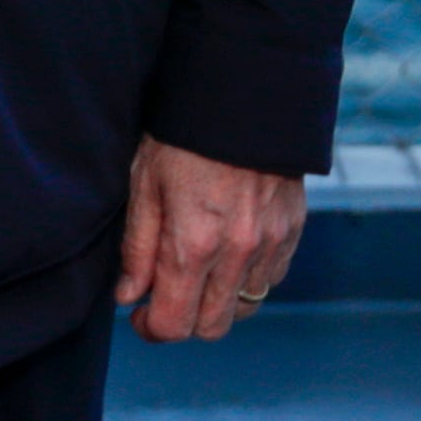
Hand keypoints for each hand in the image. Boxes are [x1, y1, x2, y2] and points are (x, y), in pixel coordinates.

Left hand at [115, 138, 303, 344]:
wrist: (245, 92)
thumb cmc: (184, 136)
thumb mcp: (145, 183)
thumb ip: (137, 247)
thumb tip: (128, 296)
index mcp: (193, 245)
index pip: (174, 324)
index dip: (151, 329)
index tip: (139, 314)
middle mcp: (236, 254)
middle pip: (210, 327)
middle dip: (183, 320)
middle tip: (163, 295)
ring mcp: (270, 244)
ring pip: (243, 308)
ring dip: (216, 302)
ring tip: (197, 272)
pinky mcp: (292, 231)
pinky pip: (270, 280)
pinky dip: (247, 279)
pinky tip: (228, 252)